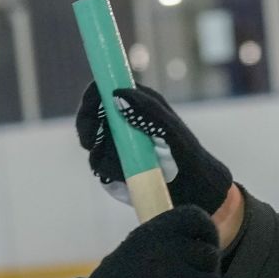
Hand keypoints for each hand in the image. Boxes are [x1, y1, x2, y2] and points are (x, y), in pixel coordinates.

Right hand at [74, 84, 233, 214]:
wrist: (191, 188)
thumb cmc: (186, 154)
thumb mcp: (169, 129)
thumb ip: (146, 110)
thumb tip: (116, 94)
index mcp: (138, 102)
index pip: (105, 89)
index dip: (91, 96)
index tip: (89, 110)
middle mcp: (125, 119)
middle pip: (91, 114)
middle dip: (87, 128)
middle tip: (90, 142)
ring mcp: (119, 141)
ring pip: (93, 142)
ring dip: (101, 155)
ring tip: (122, 166)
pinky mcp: (115, 161)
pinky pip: (99, 163)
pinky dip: (108, 170)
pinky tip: (124, 175)